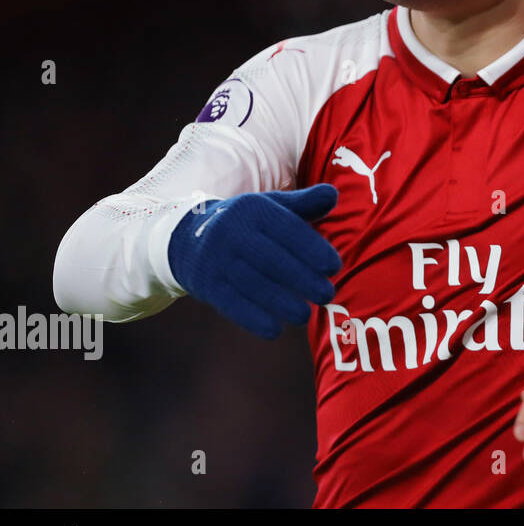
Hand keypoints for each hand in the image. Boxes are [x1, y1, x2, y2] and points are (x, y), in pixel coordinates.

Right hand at [167, 184, 341, 338]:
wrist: (188, 237)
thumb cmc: (247, 224)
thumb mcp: (272, 207)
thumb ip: (304, 203)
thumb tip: (333, 194)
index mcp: (254, 209)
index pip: (288, 229)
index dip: (313, 249)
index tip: (334, 267)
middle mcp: (233, 232)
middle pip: (271, 259)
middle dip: (302, 279)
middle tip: (327, 295)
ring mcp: (216, 259)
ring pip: (252, 284)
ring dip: (281, 304)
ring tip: (305, 316)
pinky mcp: (206, 284)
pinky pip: (230, 303)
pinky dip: (253, 319)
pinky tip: (275, 331)